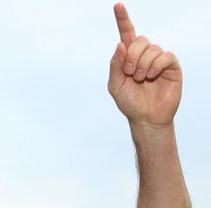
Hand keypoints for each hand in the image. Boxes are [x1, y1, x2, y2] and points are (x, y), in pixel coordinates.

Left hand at [108, 3, 181, 127]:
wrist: (145, 117)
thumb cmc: (129, 102)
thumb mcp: (115, 85)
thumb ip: (115, 65)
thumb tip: (120, 44)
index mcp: (128, 57)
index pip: (126, 34)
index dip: (122, 19)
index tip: (117, 5)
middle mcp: (144, 55)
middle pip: (139, 39)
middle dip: (131, 55)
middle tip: (129, 73)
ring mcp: (158, 59)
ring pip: (152, 48)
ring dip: (142, 64)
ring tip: (140, 79)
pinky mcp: (171, 66)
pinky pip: (165, 56)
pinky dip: (155, 66)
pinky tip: (151, 77)